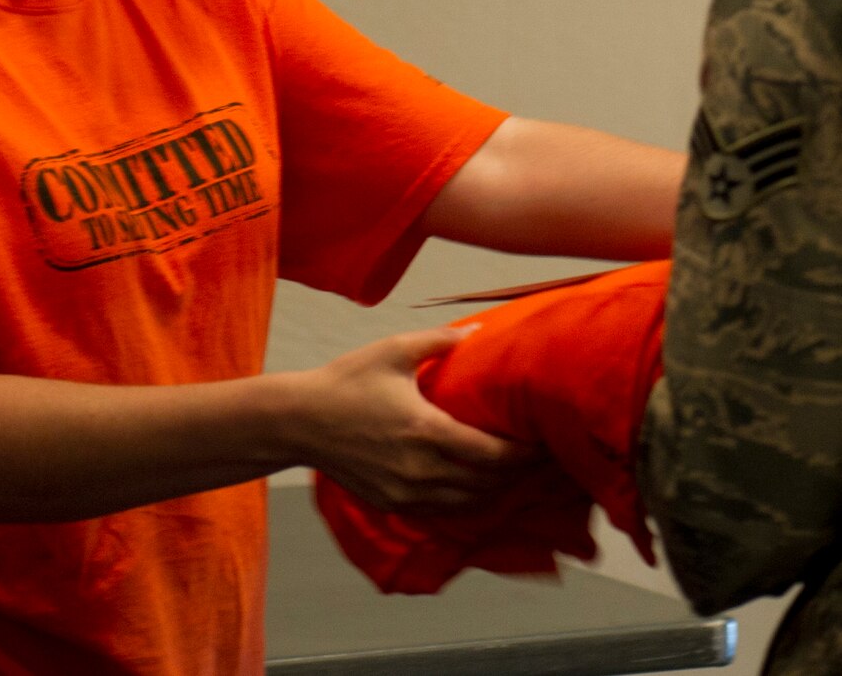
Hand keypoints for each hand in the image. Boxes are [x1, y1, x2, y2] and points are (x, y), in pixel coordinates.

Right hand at [288, 327, 534, 511]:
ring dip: (494, 491)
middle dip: (516, 474)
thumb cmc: (346, 381)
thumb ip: (438, 341)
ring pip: (466, 503)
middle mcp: (420, 469)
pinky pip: (441, 510)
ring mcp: (404, 492)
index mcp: (426, 430)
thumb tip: (475, 330)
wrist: (298, 421)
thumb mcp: (392, 351)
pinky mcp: (391, 503)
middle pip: (486, 483)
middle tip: (539, 460)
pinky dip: (465, 501)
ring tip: (515, 475)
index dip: (523, 455)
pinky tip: (477, 487)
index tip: (542, 444)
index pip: (491, 455)